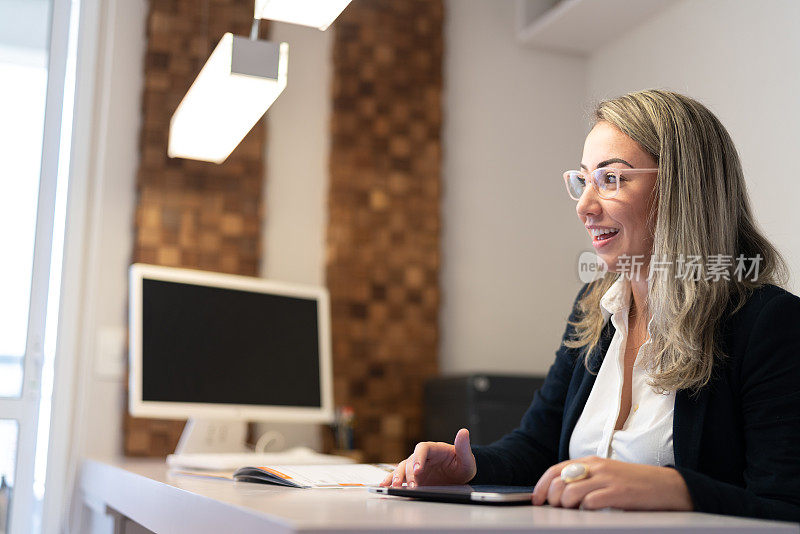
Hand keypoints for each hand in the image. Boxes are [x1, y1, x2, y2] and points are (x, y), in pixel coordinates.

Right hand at [380, 428, 476, 487]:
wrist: (459, 477)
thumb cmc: (462, 465)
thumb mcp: (467, 459)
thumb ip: (464, 447)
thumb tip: (464, 432)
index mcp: (433, 449)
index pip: (422, 448)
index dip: (418, 458)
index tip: (418, 470)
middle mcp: (421, 457)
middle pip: (410, 461)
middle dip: (409, 474)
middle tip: (413, 486)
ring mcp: (415, 467)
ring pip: (401, 469)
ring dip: (397, 477)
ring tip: (396, 487)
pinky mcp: (412, 477)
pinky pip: (399, 477)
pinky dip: (390, 480)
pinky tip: (385, 486)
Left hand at [532, 456, 692, 510]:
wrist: (667, 486)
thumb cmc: (634, 484)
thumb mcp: (606, 475)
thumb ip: (585, 479)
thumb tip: (560, 492)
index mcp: (590, 462)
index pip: (555, 470)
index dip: (542, 486)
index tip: (537, 499)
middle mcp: (596, 467)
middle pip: (559, 482)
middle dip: (553, 499)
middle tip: (560, 509)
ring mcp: (607, 479)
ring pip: (570, 492)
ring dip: (567, 506)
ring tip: (576, 511)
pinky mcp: (618, 492)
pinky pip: (590, 502)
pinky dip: (585, 510)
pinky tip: (592, 512)